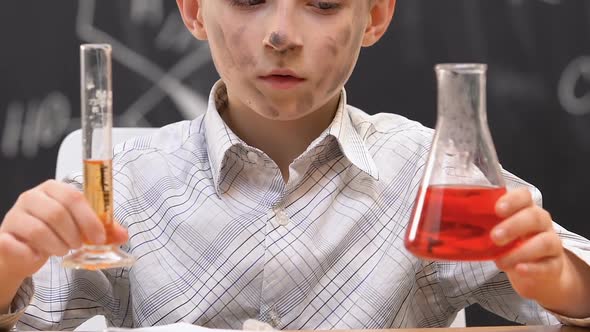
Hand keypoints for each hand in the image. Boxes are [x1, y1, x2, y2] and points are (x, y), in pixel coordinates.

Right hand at [0, 180, 128, 280]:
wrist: (22, 254)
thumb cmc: (53, 235)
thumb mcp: (80, 230)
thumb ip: (102, 230)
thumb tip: (123, 234)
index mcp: (53, 189)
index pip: (74, 197)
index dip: (90, 219)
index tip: (100, 237)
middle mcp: (31, 197)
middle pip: (57, 213)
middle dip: (74, 234)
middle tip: (79, 246)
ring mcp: (14, 215)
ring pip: (40, 230)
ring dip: (57, 245)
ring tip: (63, 250)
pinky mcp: (3, 235)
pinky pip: (19, 245)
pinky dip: (35, 254)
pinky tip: (39, 255)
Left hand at [491, 188, 565, 300]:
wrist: (537, 273)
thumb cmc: (512, 246)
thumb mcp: (496, 232)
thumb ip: (480, 226)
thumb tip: (445, 223)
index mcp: (524, 210)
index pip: (524, 196)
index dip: (512, 200)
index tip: (497, 208)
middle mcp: (540, 223)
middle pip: (534, 216)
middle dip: (514, 225)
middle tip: (495, 237)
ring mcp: (550, 244)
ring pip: (544, 241)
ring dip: (521, 251)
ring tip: (500, 261)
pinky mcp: (553, 265)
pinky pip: (548, 265)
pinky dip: (532, 268)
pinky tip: (519, 269)